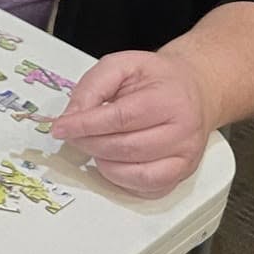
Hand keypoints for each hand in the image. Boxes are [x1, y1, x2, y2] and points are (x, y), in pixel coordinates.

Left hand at [50, 49, 214, 197]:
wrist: (194, 90)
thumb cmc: (158, 79)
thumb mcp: (122, 65)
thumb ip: (93, 86)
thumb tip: (72, 115)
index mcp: (169, 100)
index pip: (120, 118)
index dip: (85, 125)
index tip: (60, 127)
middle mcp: (183, 131)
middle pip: (125, 147)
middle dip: (89, 143)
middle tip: (72, 134)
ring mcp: (185, 157)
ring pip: (135, 172)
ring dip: (102, 161)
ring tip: (93, 144)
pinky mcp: (181, 174)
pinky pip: (145, 188)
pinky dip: (120, 178)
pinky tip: (110, 161)